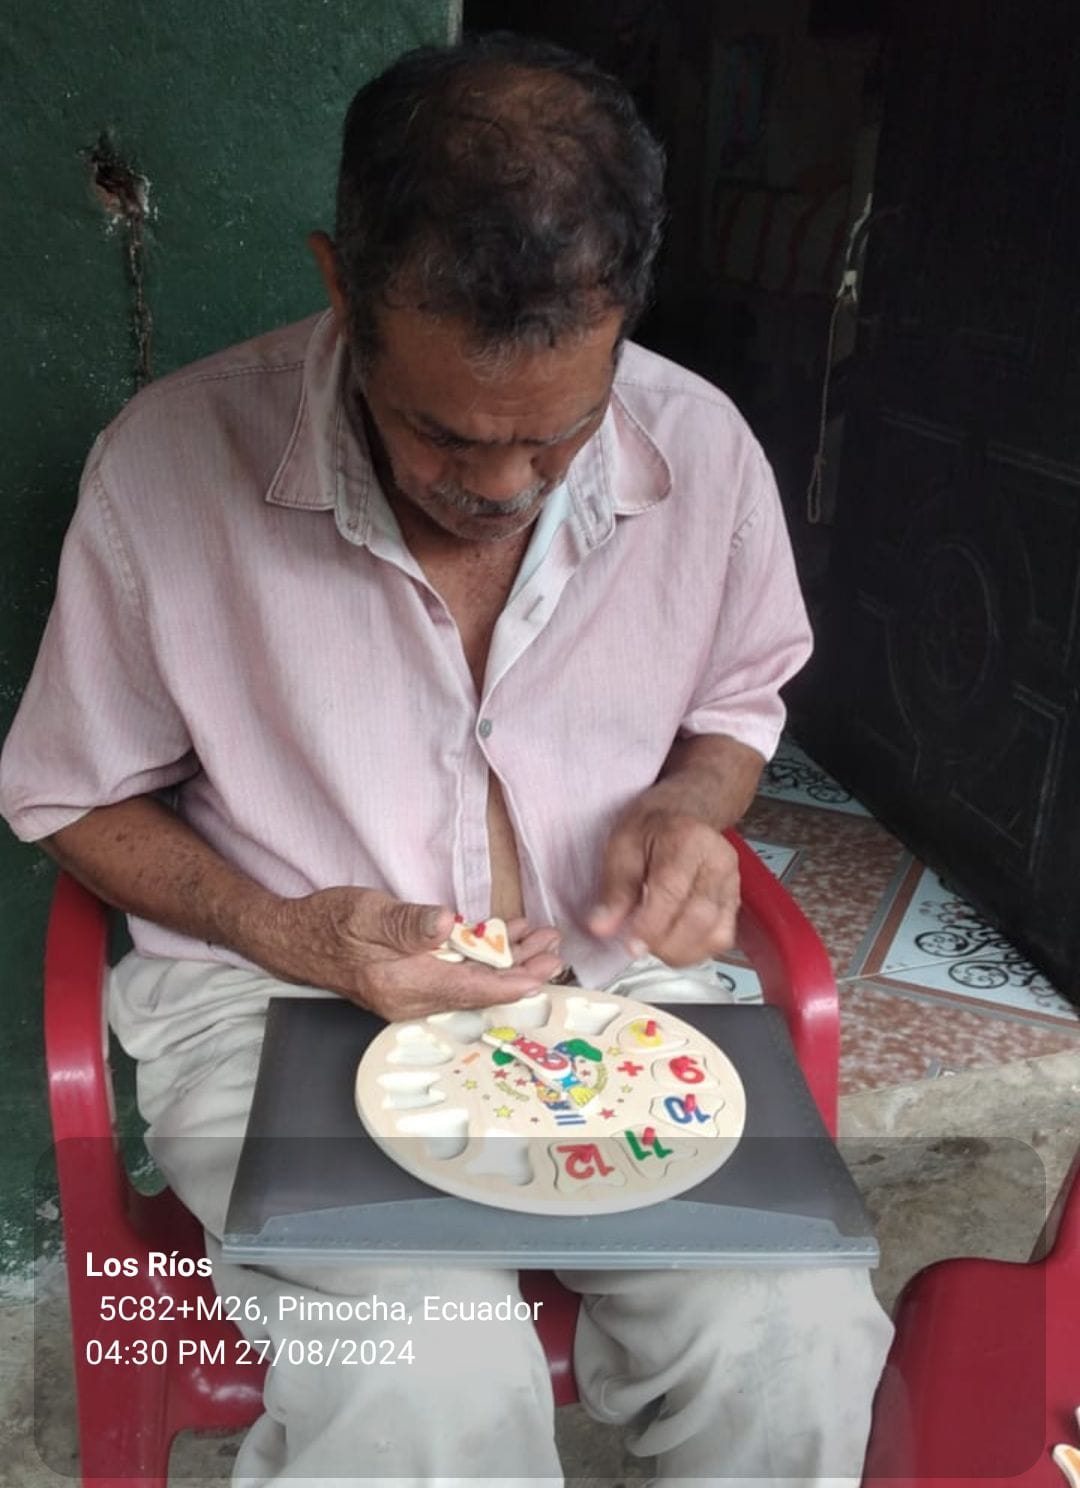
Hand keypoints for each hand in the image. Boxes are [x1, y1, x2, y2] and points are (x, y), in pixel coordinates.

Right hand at [262, 888, 561, 1019]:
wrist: (293, 938)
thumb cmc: (327, 923)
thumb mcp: (366, 913)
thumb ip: (407, 923)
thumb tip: (445, 923)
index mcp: (404, 985)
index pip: (469, 990)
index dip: (510, 983)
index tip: (543, 974)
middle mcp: (412, 997)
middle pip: (478, 989)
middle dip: (521, 970)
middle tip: (554, 949)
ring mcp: (412, 991)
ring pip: (471, 980)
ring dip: (507, 960)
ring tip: (541, 939)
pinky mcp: (411, 979)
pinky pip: (456, 972)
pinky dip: (483, 955)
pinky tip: (504, 936)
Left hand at [587, 795, 739, 965]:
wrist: (684, 812)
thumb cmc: (652, 827)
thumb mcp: (622, 846)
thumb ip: (614, 889)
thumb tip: (602, 928)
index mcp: (689, 840)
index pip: (672, 891)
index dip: (650, 924)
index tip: (630, 945)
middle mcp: (719, 862)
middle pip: (698, 917)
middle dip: (663, 943)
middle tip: (636, 946)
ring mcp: (732, 883)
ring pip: (714, 934)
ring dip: (679, 951)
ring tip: (652, 944)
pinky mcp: (734, 902)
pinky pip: (722, 938)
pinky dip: (696, 951)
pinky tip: (672, 944)